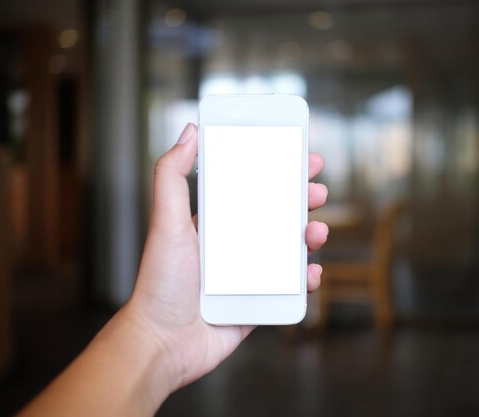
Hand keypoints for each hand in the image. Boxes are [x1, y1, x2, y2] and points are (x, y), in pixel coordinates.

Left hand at [122, 123, 328, 396]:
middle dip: (302, 200)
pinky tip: (313, 273)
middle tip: (319, 191)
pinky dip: (307, 280)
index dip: (278, 172)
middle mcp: (232, 246)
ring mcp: (247, 276)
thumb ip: (172, 175)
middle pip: (276, 216)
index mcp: (214, 223)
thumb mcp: (165, 221)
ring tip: (318, 231)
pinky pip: (290, 288)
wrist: (163, 341)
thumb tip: (189, 131)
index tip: (301, 158)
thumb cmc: (160, 281)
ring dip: (310, 236)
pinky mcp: (256, 304)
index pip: (251, 189)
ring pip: (289, 250)